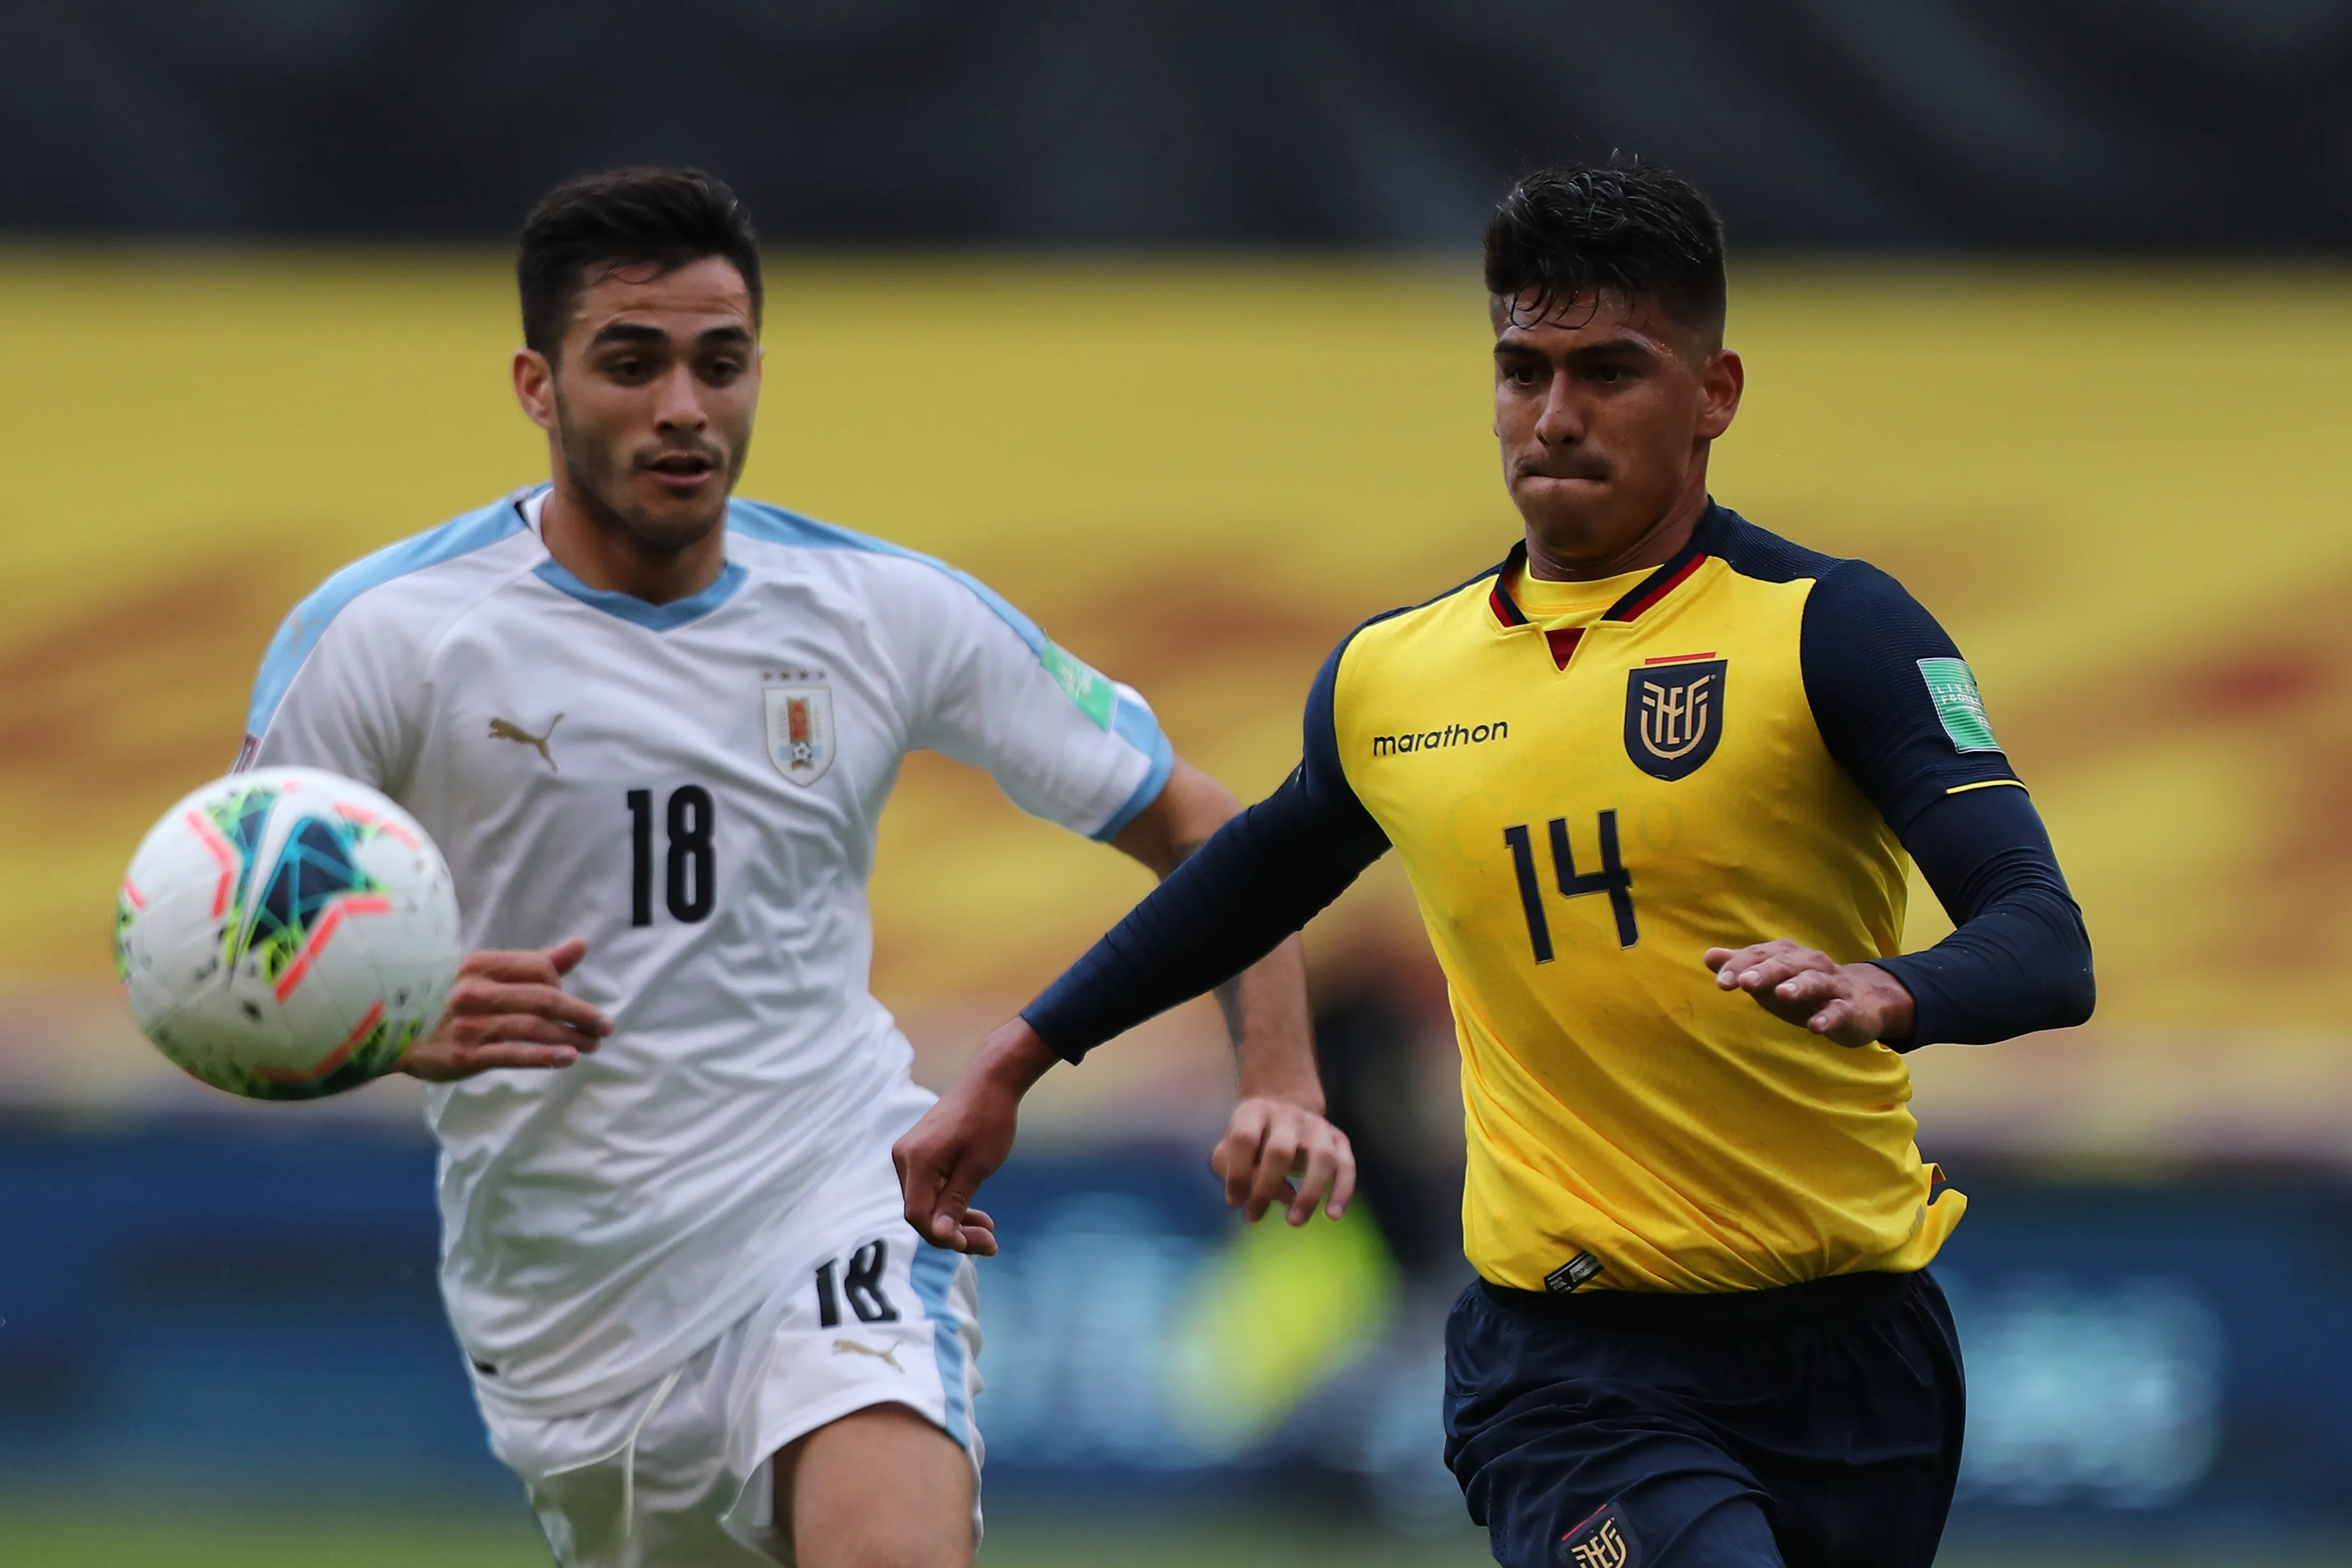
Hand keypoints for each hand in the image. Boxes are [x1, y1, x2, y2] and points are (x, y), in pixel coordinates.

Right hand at [400, 937, 613, 1080]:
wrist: (389, 1034)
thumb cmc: (444, 1000)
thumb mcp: (483, 974)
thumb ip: (534, 962)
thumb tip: (581, 944)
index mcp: (480, 965)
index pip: (539, 969)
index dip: (563, 985)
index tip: (574, 1002)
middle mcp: (476, 991)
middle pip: (544, 999)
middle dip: (581, 1014)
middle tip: (604, 1027)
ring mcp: (470, 1024)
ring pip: (534, 1028)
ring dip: (571, 1037)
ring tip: (592, 1044)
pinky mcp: (465, 1055)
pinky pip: (513, 1054)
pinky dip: (544, 1055)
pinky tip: (567, 1058)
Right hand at [894, 1021, 1057, 1256]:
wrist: (990, 1082)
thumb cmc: (988, 1120)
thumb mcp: (977, 1167)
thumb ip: (955, 1202)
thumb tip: (939, 1235)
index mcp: (916, 1160)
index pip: (918, 1215)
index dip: (944, 1236)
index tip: (977, 1245)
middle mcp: (905, 1158)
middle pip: (922, 1211)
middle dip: (954, 1232)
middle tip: (990, 1244)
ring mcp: (910, 1155)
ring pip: (927, 1202)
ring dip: (955, 1220)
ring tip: (988, 1233)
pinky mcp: (920, 1153)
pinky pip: (930, 1188)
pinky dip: (951, 1202)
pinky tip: (976, 1215)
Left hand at [1213, 1095, 1356, 1225]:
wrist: (1284, 1109)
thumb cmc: (1252, 1139)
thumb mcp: (1230, 1147)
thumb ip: (1234, 1170)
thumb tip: (1277, 1198)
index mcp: (1255, 1112)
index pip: (1244, 1138)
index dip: (1237, 1173)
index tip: (1235, 1202)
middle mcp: (1288, 1114)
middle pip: (1280, 1150)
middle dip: (1266, 1187)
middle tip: (1255, 1216)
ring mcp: (1317, 1125)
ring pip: (1322, 1157)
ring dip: (1309, 1193)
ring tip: (1294, 1222)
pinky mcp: (1339, 1138)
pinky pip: (1347, 1166)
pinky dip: (1342, 1192)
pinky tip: (1333, 1216)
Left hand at [1703, 938, 1914, 1046]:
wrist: (1859, 1002)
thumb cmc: (1802, 989)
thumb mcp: (1770, 978)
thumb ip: (1741, 966)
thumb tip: (1708, 955)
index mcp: (1787, 955)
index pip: (1759, 955)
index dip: (1740, 967)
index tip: (1722, 982)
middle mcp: (1810, 964)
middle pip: (1786, 963)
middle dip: (1765, 972)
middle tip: (1746, 982)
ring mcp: (1832, 985)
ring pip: (1815, 981)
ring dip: (1799, 986)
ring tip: (1782, 994)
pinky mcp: (1849, 1009)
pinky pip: (1838, 1011)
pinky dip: (1828, 1018)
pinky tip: (1815, 1027)